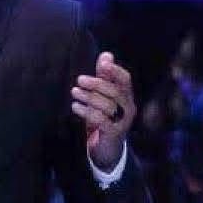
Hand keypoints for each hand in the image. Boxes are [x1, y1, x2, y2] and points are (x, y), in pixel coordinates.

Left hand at [72, 51, 135, 170]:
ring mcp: (122, 121)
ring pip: (107, 105)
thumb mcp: (104, 96)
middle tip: (79, 80)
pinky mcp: (113, 133)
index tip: (103, 64)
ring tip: (74, 92)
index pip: (125, 79)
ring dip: (89, 97)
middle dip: (97, 84)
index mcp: (126, 95)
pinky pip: (100, 120)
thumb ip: (104, 76)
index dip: (115, 71)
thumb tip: (106, 54)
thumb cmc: (105, 117)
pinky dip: (86, 111)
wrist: (108, 148)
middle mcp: (128, 107)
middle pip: (114, 91)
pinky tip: (76, 107)